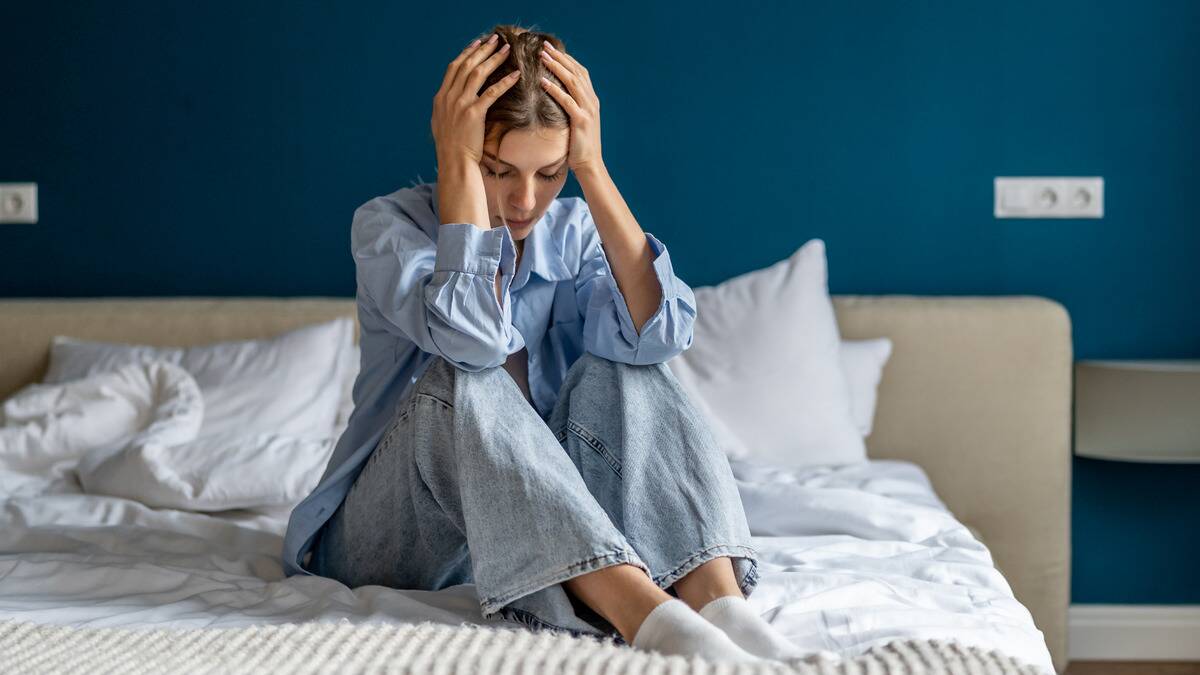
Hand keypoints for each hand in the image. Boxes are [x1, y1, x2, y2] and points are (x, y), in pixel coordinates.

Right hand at [432, 34, 520, 166]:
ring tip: (506, 50)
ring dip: (493, 59)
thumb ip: (447, 107)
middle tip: (496, 39)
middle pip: (466, 65)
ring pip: (477, 73)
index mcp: (441, 97)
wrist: (454, 162)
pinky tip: (515, 74)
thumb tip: (451, 98)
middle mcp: (449, 97)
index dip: (466, 53)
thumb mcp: (442, 123)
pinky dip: (504, 81)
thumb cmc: (451, 147)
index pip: (454, 68)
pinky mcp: (474, 114)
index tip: (478, 43)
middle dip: (482, 50)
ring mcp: (460, 104)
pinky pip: (491, 92)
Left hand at [538, 41, 602, 173]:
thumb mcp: (577, 121)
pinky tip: (542, 81)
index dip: (567, 59)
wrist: (590, 164)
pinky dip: (554, 89)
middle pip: (576, 72)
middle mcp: (592, 101)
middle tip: (545, 46)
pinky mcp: (581, 120)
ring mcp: (588, 110)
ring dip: (556, 67)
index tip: (552, 49)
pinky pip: (567, 100)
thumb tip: (556, 96)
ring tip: (542, 57)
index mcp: (591, 99)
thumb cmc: (579, 146)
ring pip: (572, 82)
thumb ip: (572, 106)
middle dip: (560, 57)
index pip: (581, 72)